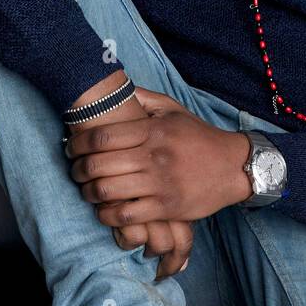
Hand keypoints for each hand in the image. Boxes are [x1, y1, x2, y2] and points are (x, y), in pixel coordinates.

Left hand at [65, 75, 195, 281]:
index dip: (78, 143)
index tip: (71, 147)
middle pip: (99, 165)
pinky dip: (108, 216)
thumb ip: (144, 98)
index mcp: (154, 130)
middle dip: (78, 170)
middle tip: (75, 170)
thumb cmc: (199, 137)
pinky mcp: (167, 208)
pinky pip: (126, 217)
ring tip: (87, 190)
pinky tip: (105, 210)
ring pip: (108, 192)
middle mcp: (155, 156)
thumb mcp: (174, 110)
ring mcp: (161, 184)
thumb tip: (115, 88)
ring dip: (89, 193)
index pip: (103, 137)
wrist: (233, 167)